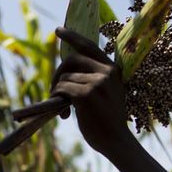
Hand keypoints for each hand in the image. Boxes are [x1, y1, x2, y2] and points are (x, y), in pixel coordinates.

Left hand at [51, 27, 133, 156]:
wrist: (116, 141)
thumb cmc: (108, 120)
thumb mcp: (108, 92)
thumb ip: (94, 78)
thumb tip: (67, 70)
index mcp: (112, 69)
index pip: (89, 45)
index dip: (72, 36)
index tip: (58, 30)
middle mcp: (106, 72)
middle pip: (71, 60)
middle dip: (58, 74)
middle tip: (54, 90)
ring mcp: (96, 82)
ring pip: (64, 78)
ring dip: (58, 93)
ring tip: (65, 111)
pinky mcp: (86, 95)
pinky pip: (62, 89)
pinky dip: (57, 100)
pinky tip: (64, 114)